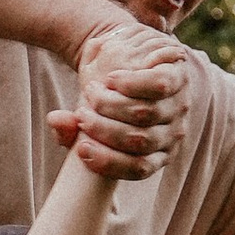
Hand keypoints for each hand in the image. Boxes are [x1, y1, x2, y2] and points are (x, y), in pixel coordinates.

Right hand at [45, 18, 183, 177]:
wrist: (135, 65)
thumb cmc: (109, 104)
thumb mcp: (89, 121)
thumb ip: (69, 128)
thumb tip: (56, 120)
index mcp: (158, 155)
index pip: (139, 169)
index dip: (109, 162)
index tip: (81, 149)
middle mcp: (173, 134)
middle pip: (139, 140)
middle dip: (103, 130)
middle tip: (81, 116)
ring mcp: (179, 106)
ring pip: (145, 113)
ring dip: (111, 105)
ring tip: (90, 94)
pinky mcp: (179, 78)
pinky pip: (158, 84)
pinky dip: (130, 83)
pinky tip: (110, 80)